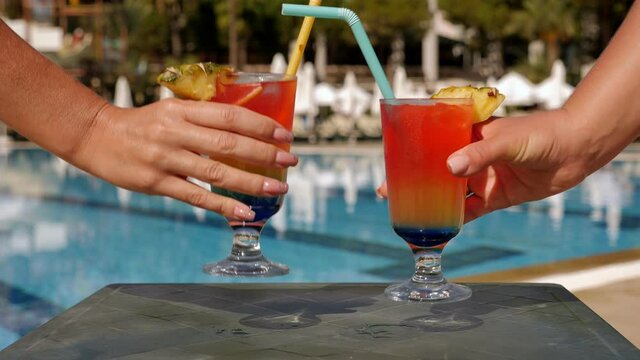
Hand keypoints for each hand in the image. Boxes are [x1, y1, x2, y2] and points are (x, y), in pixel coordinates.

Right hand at [72, 99, 297, 220]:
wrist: (97, 137)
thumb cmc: (144, 124)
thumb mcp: (173, 110)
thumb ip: (204, 117)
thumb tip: (247, 128)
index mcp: (183, 110)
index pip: (230, 116)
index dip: (260, 125)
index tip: (284, 135)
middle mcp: (176, 132)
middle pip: (229, 143)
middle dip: (264, 153)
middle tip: (291, 161)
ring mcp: (166, 159)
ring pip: (216, 172)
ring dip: (251, 181)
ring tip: (277, 188)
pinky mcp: (156, 183)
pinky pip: (196, 197)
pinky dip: (223, 205)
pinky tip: (245, 212)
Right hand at [377, 109, 592, 222]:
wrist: (576, 151)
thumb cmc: (541, 134)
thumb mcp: (507, 141)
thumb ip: (480, 155)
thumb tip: (450, 168)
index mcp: (468, 135)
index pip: (432, 141)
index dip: (411, 152)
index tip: (391, 160)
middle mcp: (471, 157)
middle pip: (435, 170)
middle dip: (414, 181)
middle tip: (389, 191)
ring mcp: (482, 177)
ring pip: (449, 192)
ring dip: (431, 202)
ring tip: (408, 212)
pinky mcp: (495, 197)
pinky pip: (470, 211)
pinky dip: (455, 220)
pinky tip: (438, 228)